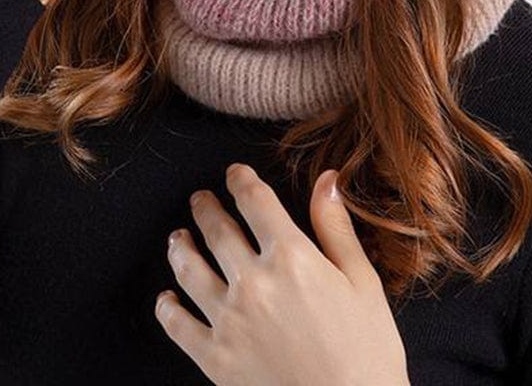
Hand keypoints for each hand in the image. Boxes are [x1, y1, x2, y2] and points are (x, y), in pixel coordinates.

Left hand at [156, 163, 409, 385]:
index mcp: (292, 256)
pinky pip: (178, 325)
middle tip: (200, 199)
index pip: (255, 201)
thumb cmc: (367, 351)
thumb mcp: (362, 281)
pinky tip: (165, 298)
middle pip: (218, 230)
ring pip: (190, 270)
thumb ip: (335, 227)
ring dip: (180, 247)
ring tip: (178, 237)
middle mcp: (254, 282)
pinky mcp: (215, 359)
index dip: (241, 180)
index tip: (235, 173)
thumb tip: (327, 179)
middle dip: (206, 208)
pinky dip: (167, 307)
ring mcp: (229, 321)